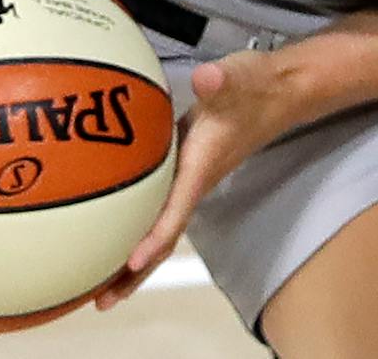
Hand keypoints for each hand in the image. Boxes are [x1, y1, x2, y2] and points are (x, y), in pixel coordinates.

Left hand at [95, 48, 299, 308]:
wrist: (280, 90)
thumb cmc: (257, 86)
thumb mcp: (239, 77)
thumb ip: (222, 79)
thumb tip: (207, 76)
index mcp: (202, 166)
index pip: (177, 211)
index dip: (154, 239)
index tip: (129, 262)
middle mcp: (195, 181)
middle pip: (164, 238)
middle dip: (134, 272)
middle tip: (102, 301)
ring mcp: (190, 178)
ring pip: (160, 228)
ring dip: (132, 258)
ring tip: (98, 283)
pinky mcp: (185, 168)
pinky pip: (157, 208)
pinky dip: (136, 226)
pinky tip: (110, 227)